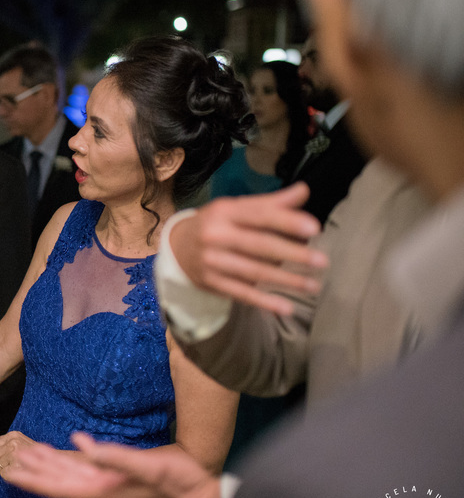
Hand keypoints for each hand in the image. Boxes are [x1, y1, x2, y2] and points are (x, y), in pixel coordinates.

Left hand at [0, 430, 34, 474]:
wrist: (52, 464)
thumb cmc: (34, 454)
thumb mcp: (18, 444)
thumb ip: (1, 445)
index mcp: (13, 435)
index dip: (0, 452)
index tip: (10, 454)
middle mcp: (14, 443)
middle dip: (1, 461)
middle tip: (15, 462)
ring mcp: (15, 454)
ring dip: (6, 469)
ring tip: (18, 466)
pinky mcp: (17, 466)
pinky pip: (4, 474)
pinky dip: (9, 476)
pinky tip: (19, 472)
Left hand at [3, 432, 223, 497]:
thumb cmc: (181, 484)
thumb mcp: (149, 466)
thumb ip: (116, 457)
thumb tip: (82, 444)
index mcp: (105, 492)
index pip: (58, 487)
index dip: (34, 479)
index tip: (11, 474)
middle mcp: (103, 495)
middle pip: (60, 482)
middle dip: (35, 469)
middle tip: (13, 455)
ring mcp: (111, 492)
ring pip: (71, 477)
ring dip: (50, 464)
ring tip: (30, 451)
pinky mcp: (119, 485)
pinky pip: (87, 474)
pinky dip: (73, 462)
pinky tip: (71, 448)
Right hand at [172, 184, 327, 315]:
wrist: (176, 247)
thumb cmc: (216, 224)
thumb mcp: (236, 208)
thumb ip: (270, 203)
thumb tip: (304, 190)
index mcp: (224, 211)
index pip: (259, 215)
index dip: (286, 221)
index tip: (313, 228)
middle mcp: (216, 235)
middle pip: (258, 245)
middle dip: (292, 254)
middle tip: (321, 261)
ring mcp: (212, 260)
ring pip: (253, 271)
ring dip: (285, 281)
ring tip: (313, 286)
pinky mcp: (211, 282)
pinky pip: (241, 293)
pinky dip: (264, 301)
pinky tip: (285, 307)